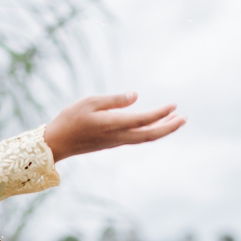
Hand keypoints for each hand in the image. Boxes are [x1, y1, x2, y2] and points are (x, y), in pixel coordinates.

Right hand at [42, 93, 184, 161]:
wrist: (56, 143)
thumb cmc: (70, 119)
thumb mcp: (89, 102)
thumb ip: (114, 100)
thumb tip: (135, 96)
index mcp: (113, 125)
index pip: (143, 120)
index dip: (161, 114)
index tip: (174, 105)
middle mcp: (118, 136)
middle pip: (150, 135)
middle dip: (169, 127)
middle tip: (184, 118)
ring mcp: (116, 141)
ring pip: (145, 138)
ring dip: (161, 129)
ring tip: (175, 120)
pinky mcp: (112, 142)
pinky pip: (137, 138)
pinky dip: (149, 131)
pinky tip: (154, 124)